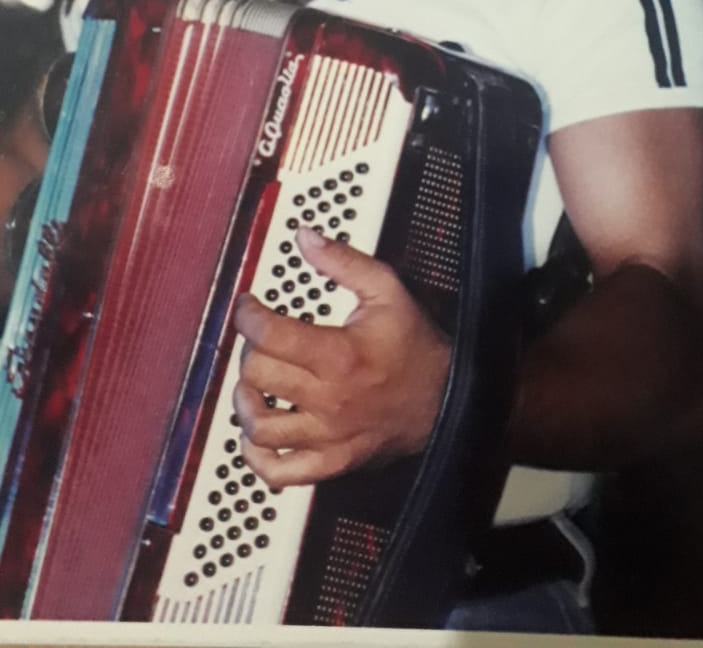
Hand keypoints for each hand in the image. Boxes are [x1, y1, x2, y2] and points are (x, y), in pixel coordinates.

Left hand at [233, 226, 450, 487]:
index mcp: (340, 356)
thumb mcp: (387, 291)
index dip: (247, 315)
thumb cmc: (415, 347)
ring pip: (260, 426)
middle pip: (259, 376)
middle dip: (250, 351)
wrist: (447, 400)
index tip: (247, 307)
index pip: (269, 335)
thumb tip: (305, 238)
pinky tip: (256, 436)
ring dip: (246, 402)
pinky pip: (280, 471)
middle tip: (260, 341)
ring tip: (254, 383)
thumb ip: (344, 262)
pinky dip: (257, 458)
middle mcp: (329, 400)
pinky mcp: (332, 462)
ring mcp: (328, 436)